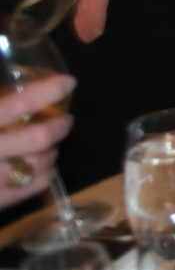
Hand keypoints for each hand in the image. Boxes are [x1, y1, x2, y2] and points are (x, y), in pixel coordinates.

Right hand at [0, 72, 73, 209]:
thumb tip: (10, 87)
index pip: (19, 105)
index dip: (47, 91)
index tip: (68, 82)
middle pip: (38, 137)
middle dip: (59, 126)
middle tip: (65, 120)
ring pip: (39, 163)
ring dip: (51, 152)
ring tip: (51, 146)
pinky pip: (32, 187)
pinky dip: (44, 175)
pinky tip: (43, 168)